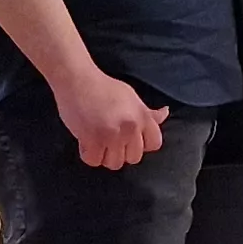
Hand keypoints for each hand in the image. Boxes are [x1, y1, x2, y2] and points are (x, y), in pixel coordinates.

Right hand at [54, 69, 168, 169]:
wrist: (77, 80)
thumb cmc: (103, 87)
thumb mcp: (131, 97)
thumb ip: (147, 113)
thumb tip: (165, 113)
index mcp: (142, 116)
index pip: (154, 144)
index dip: (141, 144)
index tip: (129, 139)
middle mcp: (130, 127)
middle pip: (134, 158)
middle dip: (121, 152)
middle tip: (108, 138)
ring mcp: (112, 135)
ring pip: (114, 163)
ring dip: (104, 155)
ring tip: (96, 139)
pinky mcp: (92, 140)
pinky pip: (94, 161)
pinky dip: (88, 154)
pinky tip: (85, 141)